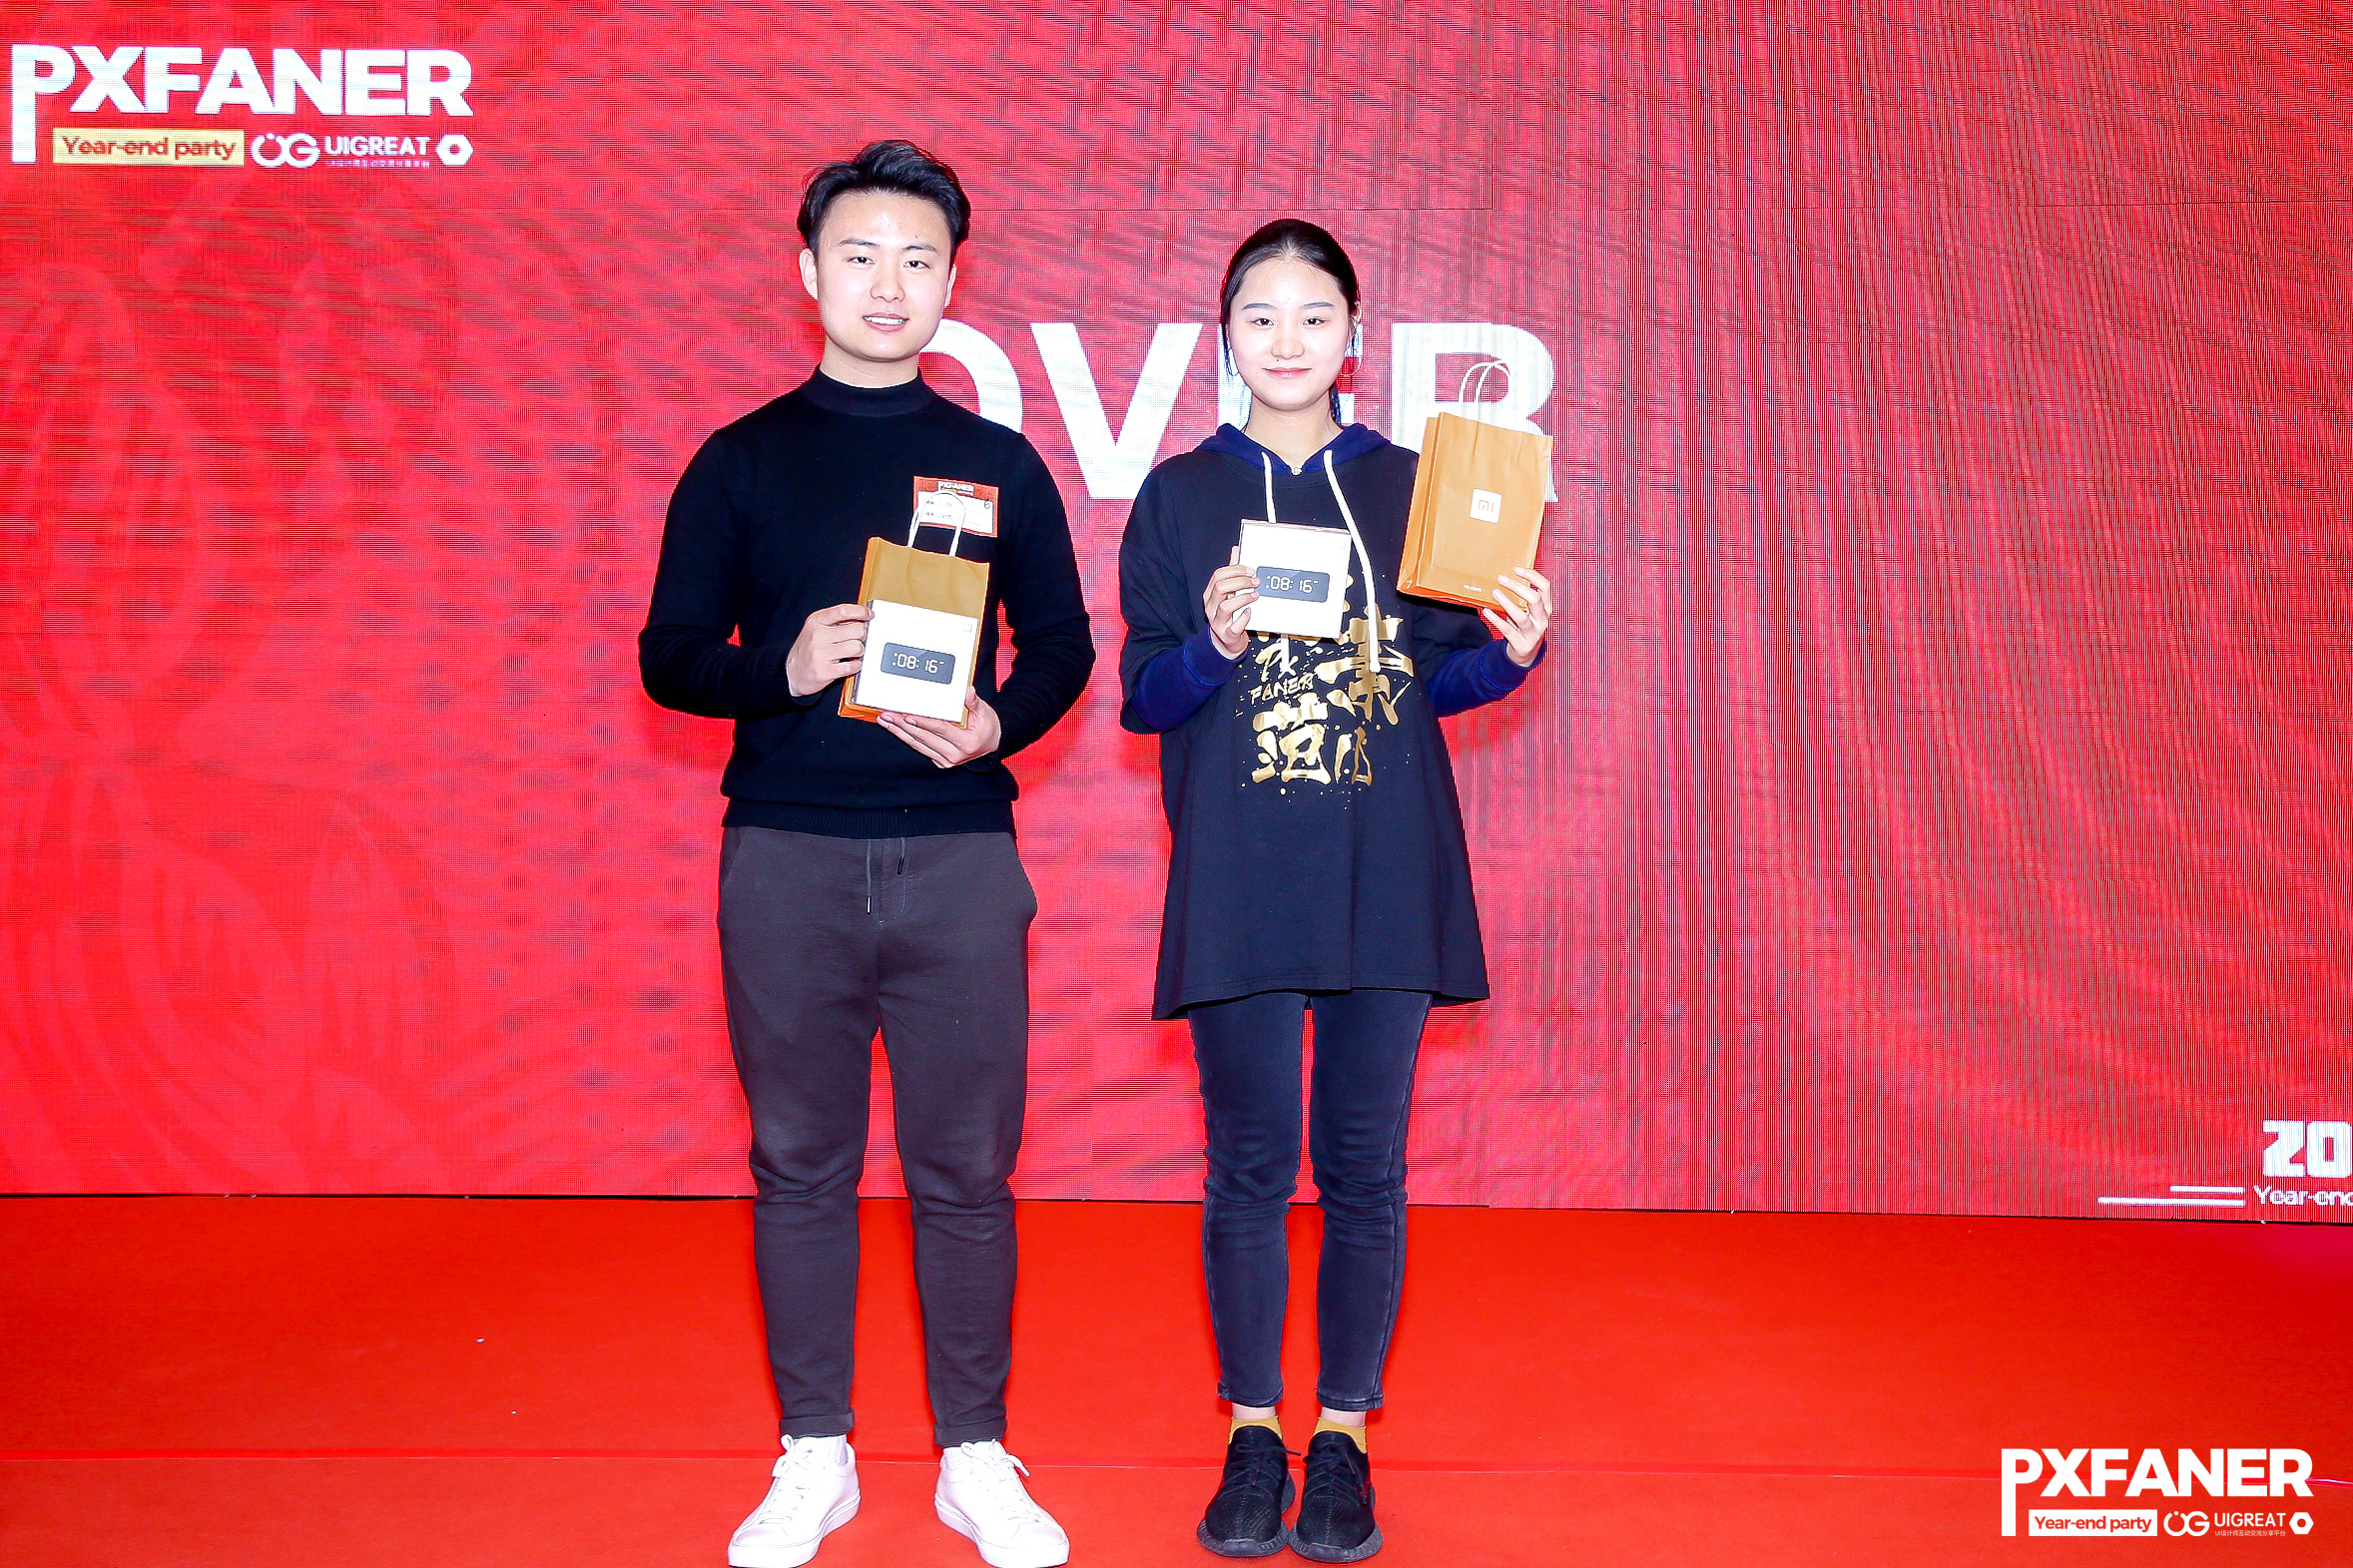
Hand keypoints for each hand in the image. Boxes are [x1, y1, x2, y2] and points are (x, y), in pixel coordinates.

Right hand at [787, 604, 871, 696]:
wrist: (791, 673)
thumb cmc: (808, 649)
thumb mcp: (815, 628)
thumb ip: (835, 621)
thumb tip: (860, 618)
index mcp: (816, 621)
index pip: (843, 610)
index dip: (861, 611)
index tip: (869, 615)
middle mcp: (818, 636)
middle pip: (856, 629)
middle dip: (862, 635)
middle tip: (857, 639)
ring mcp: (821, 654)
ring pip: (857, 647)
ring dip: (859, 651)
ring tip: (851, 653)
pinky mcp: (826, 671)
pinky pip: (853, 665)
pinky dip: (856, 665)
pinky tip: (849, 664)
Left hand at [879, 690, 1001, 767]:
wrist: (991, 744)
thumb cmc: (986, 727)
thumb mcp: (985, 713)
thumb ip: (973, 702)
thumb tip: (967, 691)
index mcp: (966, 743)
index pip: (940, 730)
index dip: (924, 722)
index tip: (908, 715)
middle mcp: (954, 755)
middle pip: (923, 737)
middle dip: (903, 725)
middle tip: (887, 714)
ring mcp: (945, 760)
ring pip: (917, 744)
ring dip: (899, 731)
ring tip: (885, 720)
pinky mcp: (939, 761)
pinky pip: (920, 748)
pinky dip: (906, 737)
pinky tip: (895, 728)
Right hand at [1203, 547, 1258, 658]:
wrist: (1227, 640)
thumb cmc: (1228, 614)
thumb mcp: (1228, 592)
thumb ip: (1231, 572)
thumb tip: (1236, 550)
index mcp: (1210, 594)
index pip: (1218, 575)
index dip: (1236, 570)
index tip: (1250, 571)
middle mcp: (1211, 606)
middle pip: (1220, 587)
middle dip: (1240, 582)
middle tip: (1255, 582)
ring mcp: (1217, 621)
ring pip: (1225, 606)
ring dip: (1243, 598)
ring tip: (1255, 596)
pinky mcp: (1227, 634)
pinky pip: (1234, 626)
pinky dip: (1244, 618)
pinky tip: (1250, 612)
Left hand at [1483, 567, 1552, 666]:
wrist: (1526, 651)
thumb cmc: (1525, 624)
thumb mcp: (1528, 610)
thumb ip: (1522, 596)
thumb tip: (1504, 577)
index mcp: (1547, 607)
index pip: (1545, 587)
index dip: (1532, 575)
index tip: (1516, 569)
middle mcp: (1543, 619)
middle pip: (1534, 599)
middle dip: (1517, 587)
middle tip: (1501, 579)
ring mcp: (1534, 633)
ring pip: (1521, 616)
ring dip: (1506, 603)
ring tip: (1494, 592)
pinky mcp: (1522, 643)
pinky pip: (1508, 630)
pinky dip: (1496, 620)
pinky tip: (1486, 611)